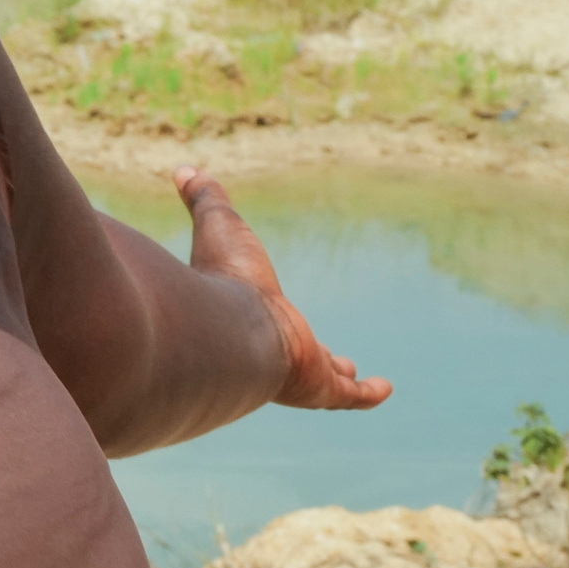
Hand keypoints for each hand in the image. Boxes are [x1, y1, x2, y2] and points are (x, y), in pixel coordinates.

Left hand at [176, 170, 393, 411]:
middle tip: (330, 360)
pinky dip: (367, 394)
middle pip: (297, 358)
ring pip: (324, 380)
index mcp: (250, 318)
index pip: (267, 321)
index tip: (282, 314)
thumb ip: (206, 200)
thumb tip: (184, 170)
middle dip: (314, 358)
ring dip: (340, 379)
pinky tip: (385, 389)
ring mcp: (295, 373)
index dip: (277, 318)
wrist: (226, 329)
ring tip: (353, 376)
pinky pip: (348, 397)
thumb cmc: (221, 279)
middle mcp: (270, 351)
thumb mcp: (219, 226)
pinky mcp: (317, 388)